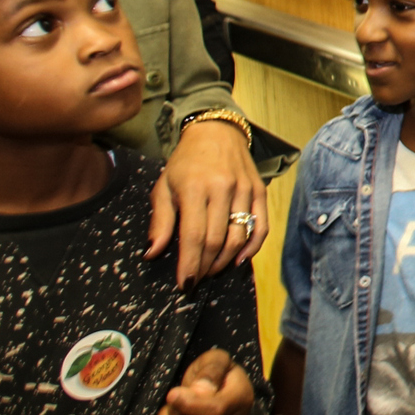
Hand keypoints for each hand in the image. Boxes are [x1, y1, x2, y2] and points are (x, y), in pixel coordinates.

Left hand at [143, 348, 256, 414]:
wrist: (217, 401)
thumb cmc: (214, 376)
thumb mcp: (216, 360)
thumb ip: (212, 369)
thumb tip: (202, 390)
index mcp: (241, 401)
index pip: (215, 410)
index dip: (188, 403)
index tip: (172, 394)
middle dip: (171, 406)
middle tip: (177, 399)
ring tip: (171, 413)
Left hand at [147, 119, 267, 288]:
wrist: (216, 131)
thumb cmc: (185, 162)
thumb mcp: (163, 186)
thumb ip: (160, 221)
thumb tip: (152, 253)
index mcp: (194, 188)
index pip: (193, 235)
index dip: (190, 264)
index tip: (185, 284)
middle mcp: (222, 188)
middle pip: (217, 241)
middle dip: (206, 266)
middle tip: (196, 278)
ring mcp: (244, 189)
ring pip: (239, 237)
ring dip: (225, 261)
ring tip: (212, 270)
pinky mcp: (259, 191)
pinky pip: (261, 226)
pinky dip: (252, 248)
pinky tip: (240, 260)